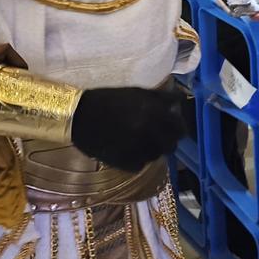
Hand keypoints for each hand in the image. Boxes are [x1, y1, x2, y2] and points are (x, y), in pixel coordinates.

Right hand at [72, 86, 187, 171]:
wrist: (78, 115)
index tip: (175, 128)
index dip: (179, 128)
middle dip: (168, 142)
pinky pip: (139, 166)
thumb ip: (162, 98)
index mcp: (153, 112)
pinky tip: (129, 150)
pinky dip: (137, 160)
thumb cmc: (109, 100)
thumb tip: (180, 101)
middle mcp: (147, 132)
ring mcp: (135, 149)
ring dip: (152, 151)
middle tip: (160, 137)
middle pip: (171, 146)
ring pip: (156, 157)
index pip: (179, 128)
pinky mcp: (123, 162)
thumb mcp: (137, 92)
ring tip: (141, 142)